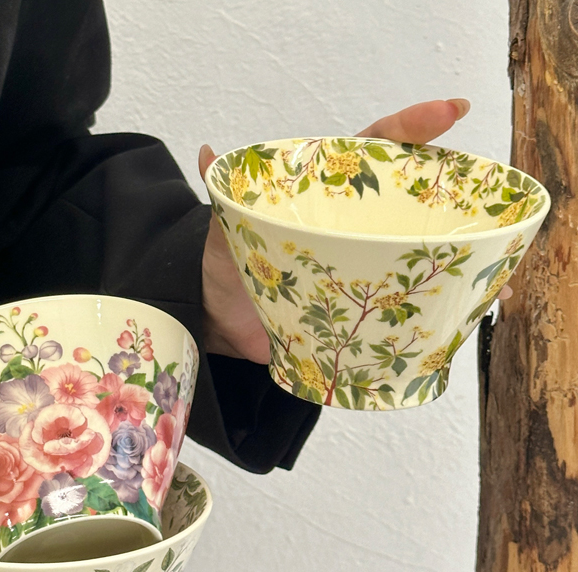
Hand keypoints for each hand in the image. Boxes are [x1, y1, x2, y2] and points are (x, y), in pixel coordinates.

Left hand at [198, 98, 507, 360]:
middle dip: (452, 194)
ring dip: (459, 252)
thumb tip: (210, 154)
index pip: (372, 151)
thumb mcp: (225, 227)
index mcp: (321, 197)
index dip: (410, 129)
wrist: (217, 323)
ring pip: (416, 251)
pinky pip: (404, 302)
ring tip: (494, 257)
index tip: (449, 114)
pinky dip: (437, 305)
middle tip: (484, 194)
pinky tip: (470, 310)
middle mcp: (347, 228)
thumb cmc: (223, 267)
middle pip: (408, 202)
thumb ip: (225, 194)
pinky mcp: (357, 307)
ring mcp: (357, 266)